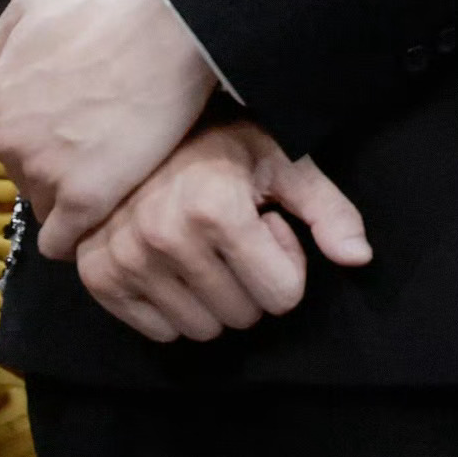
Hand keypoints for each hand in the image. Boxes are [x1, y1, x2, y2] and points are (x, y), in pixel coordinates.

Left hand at [0, 0, 217, 258]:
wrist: (169, 34)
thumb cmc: (104, 13)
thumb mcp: (31, 3)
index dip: (33, 120)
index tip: (65, 113)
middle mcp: (4, 141)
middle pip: (18, 165)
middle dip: (48, 155)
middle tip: (92, 134)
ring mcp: (42, 174)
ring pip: (41, 202)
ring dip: (66, 191)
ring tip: (107, 165)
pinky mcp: (82, 202)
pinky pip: (61, 242)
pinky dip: (76, 234)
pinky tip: (99, 213)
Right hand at [75, 120, 372, 342]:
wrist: (148, 125)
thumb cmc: (228, 143)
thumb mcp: (287, 161)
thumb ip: (329, 210)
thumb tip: (360, 258)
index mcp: (215, 205)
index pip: (283, 296)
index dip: (284, 259)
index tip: (266, 222)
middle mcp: (163, 234)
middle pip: (243, 318)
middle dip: (250, 280)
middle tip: (233, 231)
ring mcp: (125, 257)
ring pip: (202, 330)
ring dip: (213, 296)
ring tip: (204, 242)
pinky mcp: (98, 275)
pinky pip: (159, 332)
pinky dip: (173, 305)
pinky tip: (172, 259)